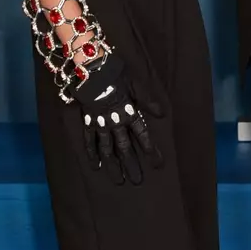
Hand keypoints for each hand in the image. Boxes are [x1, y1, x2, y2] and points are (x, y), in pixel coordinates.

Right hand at [71, 52, 164, 184]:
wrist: (90, 68)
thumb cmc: (115, 73)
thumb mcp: (136, 84)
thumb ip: (148, 100)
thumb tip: (162, 114)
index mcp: (129, 112)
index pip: (143, 135)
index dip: (151, 150)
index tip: (158, 164)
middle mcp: (115, 122)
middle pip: (125, 147)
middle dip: (132, 165)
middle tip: (137, 181)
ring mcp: (100, 123)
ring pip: (107, 149)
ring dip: (113, 165)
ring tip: (118, 180)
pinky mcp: (88, 121)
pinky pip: (89, 141)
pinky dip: (92, 153)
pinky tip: (95, 166)